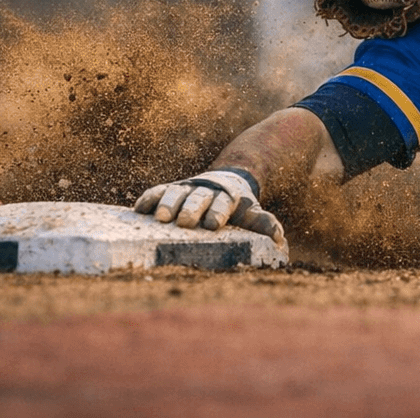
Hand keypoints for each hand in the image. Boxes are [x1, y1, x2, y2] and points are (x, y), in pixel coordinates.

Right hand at [133, 168, 285, 247]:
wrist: (229, 179)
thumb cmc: (239, 206)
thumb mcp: (252, 212)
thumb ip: (263, 223)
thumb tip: (280, 239)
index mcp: (228, 197)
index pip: (222, 204)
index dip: (217, 212)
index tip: (213, 224)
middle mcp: (207, 190)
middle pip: (198, 197)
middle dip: (191, 208)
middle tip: (184, 222)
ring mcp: (188, 187)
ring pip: (177, 192)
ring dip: (168, 203)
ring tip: (160, 218)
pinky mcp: (173, 188)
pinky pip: (158, 191)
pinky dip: (149, 198)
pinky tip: (139, 209)